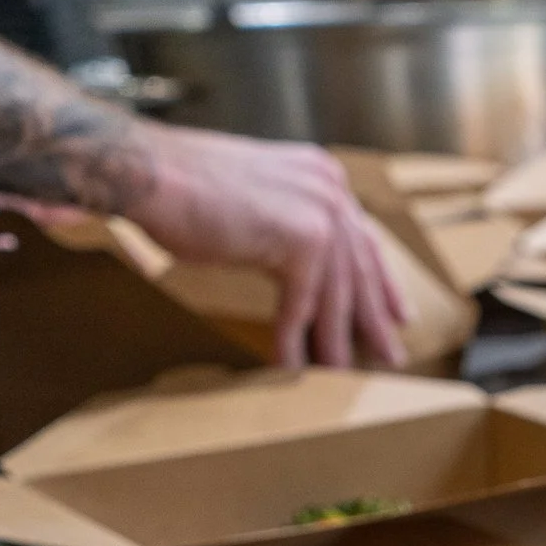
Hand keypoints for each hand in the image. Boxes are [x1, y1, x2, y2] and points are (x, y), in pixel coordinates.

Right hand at [117, 124, 405, 368]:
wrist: (147, 171)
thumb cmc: (183, 186)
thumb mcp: (253, 199)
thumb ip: (285, 222)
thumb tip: (297, 262)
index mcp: (321, 173)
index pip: (362, 237)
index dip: (381, 280)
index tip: (397, 313)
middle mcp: (329, 187)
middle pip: (358, 269)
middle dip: (373, 317)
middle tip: (390, 354)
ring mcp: (319, 211)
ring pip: (334, 293)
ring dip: (334, 341)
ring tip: (341, 375)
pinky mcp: (300, 239)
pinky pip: (301, 304)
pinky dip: (294, 339)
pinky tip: (293, 366)